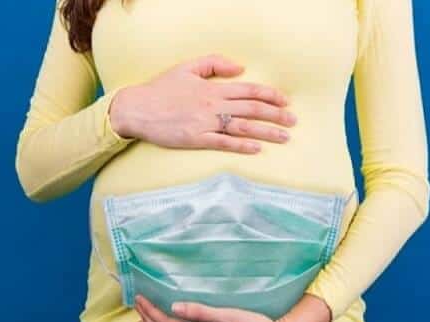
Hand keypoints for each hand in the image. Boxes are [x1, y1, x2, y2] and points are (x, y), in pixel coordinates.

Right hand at [108, 53, 297, 153]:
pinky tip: (256, 148)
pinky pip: (223, 142)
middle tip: (293, 121)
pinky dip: (241, 145)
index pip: (249, 90)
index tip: (285, 101)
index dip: (270, 95)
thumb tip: (240, 67)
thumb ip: (214, 64)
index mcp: (212, 88)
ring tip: (284, 137)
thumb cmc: (160, 89)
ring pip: (242, 127)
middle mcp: (212, 105)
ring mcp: (205, 123)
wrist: (136, 109)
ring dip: (266, 132)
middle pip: (252, 109)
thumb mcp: (186, 68)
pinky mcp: (196, 139)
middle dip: (276, 115)